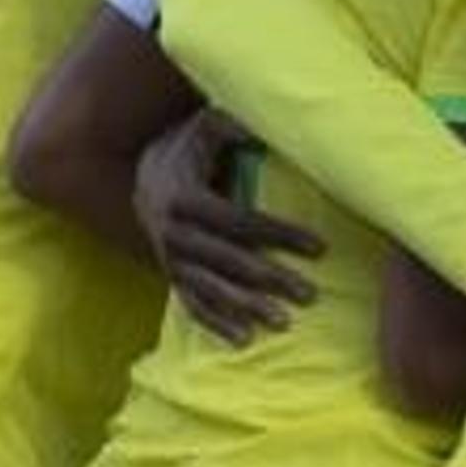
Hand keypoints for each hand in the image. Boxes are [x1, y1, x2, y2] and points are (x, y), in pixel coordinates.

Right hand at [136, 109, 319, 342]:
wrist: (146, 173)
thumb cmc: (191, 147)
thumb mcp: (206, 127)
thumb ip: (230, 126)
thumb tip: (260, 128)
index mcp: (183, 198)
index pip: (238, 221)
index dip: (278, 234)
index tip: (318, 248)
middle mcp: (172, 233)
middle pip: (226, 260)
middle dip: (268, 279)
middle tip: (309, 294)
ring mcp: (170, 259)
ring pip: (209, 288)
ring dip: (245, 307)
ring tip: (283, 323)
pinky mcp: (171, 275)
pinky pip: (192, 304)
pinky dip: (216, 323)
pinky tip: (244, 340)